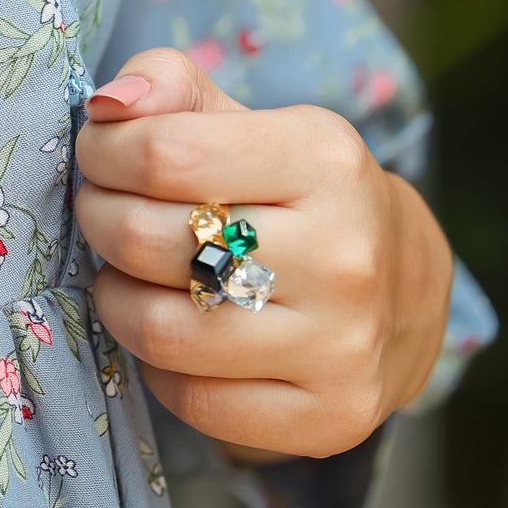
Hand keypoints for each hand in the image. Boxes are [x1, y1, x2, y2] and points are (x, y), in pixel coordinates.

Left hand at [74, 47, 452, 459]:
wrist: (408, 290)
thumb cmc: (301, 193)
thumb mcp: (249, 120)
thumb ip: (171, 89)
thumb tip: (108, 104)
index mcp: (324, 159)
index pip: (167, 152)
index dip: (105, 150)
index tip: (98, 153)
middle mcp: (344, 254)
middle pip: (151, 240)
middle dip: (99, 219)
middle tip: (101, 212)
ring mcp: (342, 345)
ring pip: (163, 332)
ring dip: (117, 298)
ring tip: (126, 275)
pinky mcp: (332, 418)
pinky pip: (193, 402)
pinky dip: (158, 369)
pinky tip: (173, 333)